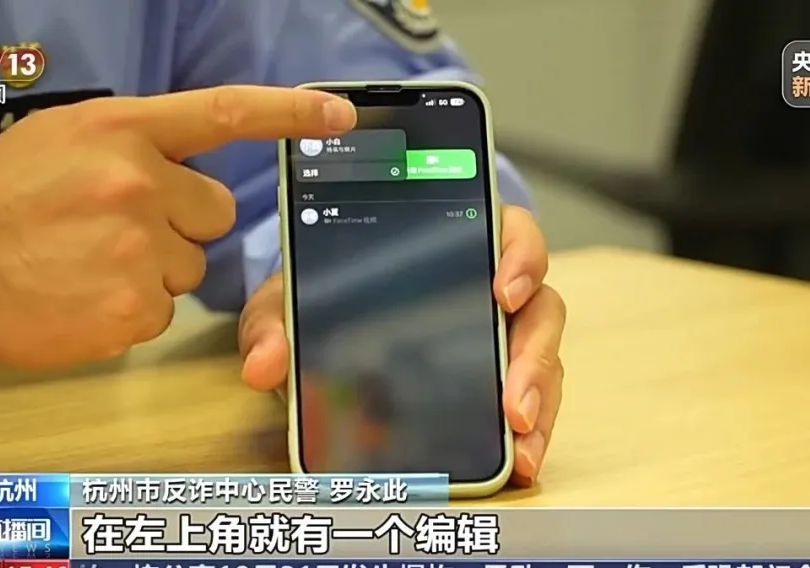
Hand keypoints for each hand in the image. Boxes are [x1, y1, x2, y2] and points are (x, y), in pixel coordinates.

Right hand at [0, 86, 356, 367]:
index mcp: (121, 130)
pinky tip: (84, 297)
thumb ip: (127, 143)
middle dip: (179, 226)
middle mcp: (139, 182)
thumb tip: (176, 159)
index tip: (338, 116)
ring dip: (154, 270)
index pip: (223, 113)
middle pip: (214, 214)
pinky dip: (133, 310)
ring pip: (191, 267)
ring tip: (89, 266)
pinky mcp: (136, 306)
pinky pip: (164, 309)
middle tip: (117, 232)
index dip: (288, 113)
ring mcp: (140, 247)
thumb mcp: (59, 140)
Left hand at [239, 204, 565, 485]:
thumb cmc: (324, 297)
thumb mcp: (293, 299)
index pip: (509, 232)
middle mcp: (494, 288)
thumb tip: (265, 365)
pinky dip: (530, 431)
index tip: (503, 290)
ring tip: (519, 442)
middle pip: (540, 307)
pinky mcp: (502, 382)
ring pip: (543, 359)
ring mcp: (504, 337)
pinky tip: (519, 461)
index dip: (519, 256)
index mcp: (458, 242)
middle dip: (531, 354)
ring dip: (538, 400)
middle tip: (511, 398)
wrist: (322, 331)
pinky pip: (532, 399)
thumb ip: (275, 322)